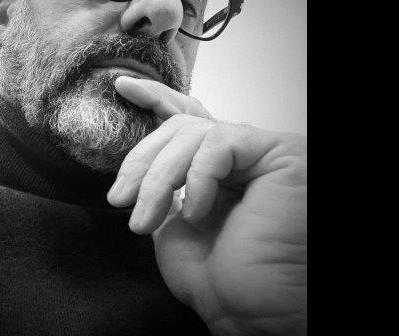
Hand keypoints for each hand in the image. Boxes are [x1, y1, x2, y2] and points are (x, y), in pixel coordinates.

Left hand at [107, 76, 306, 335]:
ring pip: (193, 133)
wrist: (251, 312)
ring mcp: (261, 152)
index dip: (155, 97)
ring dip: (159, 178)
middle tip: (120, 199)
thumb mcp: (172, 223)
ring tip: (145, 220)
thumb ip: (164, 185)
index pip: (187, 117)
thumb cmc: (217, 277)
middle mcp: (241, 155)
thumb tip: (140, 166)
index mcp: (218, 168)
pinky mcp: (279, 154)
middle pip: (181, 126)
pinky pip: (218, 143)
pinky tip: (196, 212)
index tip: (121, 87)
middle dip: (142, 161)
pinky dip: (197, 178)